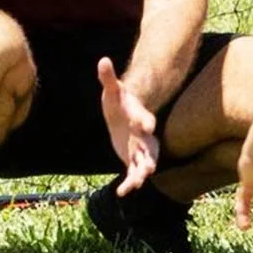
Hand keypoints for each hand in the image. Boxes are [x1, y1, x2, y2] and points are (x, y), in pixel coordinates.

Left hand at [96, 57, 160, 195]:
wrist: (126, 115)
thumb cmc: (119, 101)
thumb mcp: (112, 90)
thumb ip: (108, 78)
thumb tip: (102, 60)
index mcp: (139, 118)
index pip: (146, 120)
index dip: (146, 122)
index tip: (147, 127)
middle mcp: (145, 136)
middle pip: (150, 147)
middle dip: (149, 157)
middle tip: (148, 167)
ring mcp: (141, 149)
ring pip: (145, 163)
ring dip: (142, 173)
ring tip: (137, 182)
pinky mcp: (134, 159)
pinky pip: (134, 173)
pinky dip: (129, 183)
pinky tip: (120, 193)